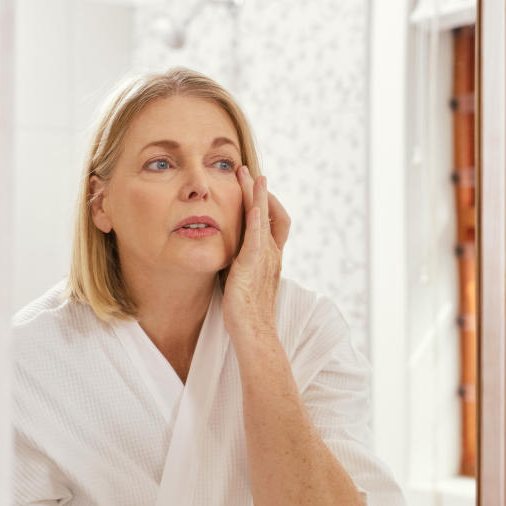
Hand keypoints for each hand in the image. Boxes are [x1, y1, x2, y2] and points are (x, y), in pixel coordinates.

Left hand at [223, 166, 291, 346]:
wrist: (256, 334)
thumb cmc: (248, 315)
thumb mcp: (246, 284)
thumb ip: (242, 268)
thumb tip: (231, 260)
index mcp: (271, 259)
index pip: (275, 223)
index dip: (266, 204)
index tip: (254, 188)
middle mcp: (272, 255)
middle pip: (271, 213)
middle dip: (259, 191)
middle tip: (248, 170)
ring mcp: (265, 259)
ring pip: (264, 219)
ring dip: (256, 195)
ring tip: (249, 175)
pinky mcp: (253, 266)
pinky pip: (257, 237)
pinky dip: (258, 219)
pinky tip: (253, 204)